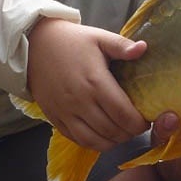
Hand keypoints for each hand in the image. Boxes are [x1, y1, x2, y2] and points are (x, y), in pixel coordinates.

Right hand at [26, 17, 148, 151]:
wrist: (34, 45)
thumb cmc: (71, 41)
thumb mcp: (99, 37)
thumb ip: (122, 45)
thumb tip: (144, 48)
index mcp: (95, 82)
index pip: (124, 114)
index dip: (139, 123)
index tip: (146, 120)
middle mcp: (80, 101)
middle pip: (112, 130)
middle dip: (129, 133)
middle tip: (136, 126)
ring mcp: (65, 112)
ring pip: (94, 141)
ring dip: (112, 141)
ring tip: (121, 133)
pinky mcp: (54, 118)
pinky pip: (77, 140)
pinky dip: (93, 143)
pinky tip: (102, 135)